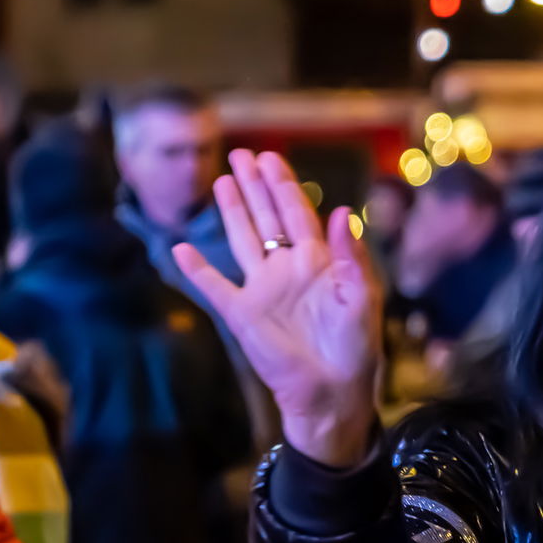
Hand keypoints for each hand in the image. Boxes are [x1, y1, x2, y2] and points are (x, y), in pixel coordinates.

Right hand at [173, 149, 382, 467]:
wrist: (333, 389)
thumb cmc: (355, 345)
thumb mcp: (362, 296)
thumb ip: (350, 255)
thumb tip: (341, 210)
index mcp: (318, 262)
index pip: (297, 214)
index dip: (284, 186)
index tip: (271, 158)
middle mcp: (287, 269)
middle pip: (266, 218)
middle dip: (256, 185)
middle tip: (242, 153)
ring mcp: (262, 289)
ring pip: (241, 239)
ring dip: (232, 210)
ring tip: (222, 180)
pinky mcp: (242, 314)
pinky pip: (213, 287)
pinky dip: (196, 269)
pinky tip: (181, 248)